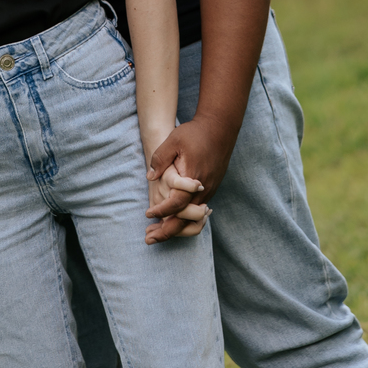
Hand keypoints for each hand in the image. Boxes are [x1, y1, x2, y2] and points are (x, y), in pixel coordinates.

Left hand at [145, 117, 238, 236]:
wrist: (220, 128)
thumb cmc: (195, 133)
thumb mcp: (173, 141)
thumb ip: (160, 159)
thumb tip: (150, 177)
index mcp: (192, 179)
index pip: (176, 204)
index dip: (161, 211)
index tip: (148, 214)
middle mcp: (203, 190)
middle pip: (185, 220)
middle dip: (167, 232)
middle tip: (149, 239)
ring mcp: (209, 191)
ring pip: (192, 218)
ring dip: (175, 228)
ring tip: (158, 232)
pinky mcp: (211, 189)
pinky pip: (197, 211)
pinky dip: (184, 219)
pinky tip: (173, 219)